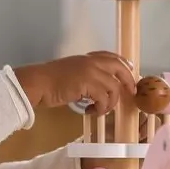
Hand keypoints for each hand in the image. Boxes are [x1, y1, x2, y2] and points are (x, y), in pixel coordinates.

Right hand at [14, 52, 135, 112]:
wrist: (38, 83)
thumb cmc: (49, 81)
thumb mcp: (70, 72)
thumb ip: (85, 74)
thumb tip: (95, 88)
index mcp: (87, 58)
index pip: (111, 56)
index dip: (123, 64)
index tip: (130, 70)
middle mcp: (92, 62)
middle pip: (120, 67)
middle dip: (128, 81)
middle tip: (130, 92)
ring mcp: (91, 72)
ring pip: (113, 88)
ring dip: (110, 103)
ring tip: (100, 110)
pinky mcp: (88, 85)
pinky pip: (104, 99)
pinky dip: (100, 109)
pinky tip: (90, 111)